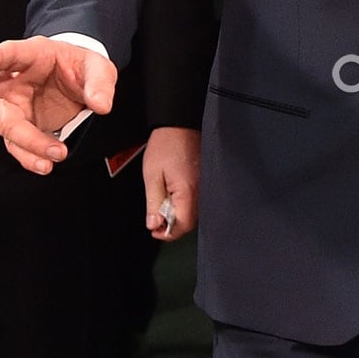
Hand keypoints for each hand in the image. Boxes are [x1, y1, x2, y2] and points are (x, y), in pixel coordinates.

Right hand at [0, 37, 116, 175]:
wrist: (81, 78)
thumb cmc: (83, 66)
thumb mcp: (99, 67)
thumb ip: (100, 83)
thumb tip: (101, 105)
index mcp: (32, 55)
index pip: (9, 53)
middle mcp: (16, 79)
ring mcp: (16, 103)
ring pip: (7, 125)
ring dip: (24, 145)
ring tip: (47, 161)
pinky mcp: (23, 123)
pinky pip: (19, 143)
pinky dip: (29, 156)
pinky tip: (42, 165)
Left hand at [143, 126, 199, 240]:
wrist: (179, 125)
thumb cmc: (166, 145)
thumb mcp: (152, 175)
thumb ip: (153, 203)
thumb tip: (154, 224)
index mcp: (188, 191)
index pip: (183, 225)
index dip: (168, 232)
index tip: (155, 230)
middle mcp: (201, 191)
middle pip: (191, 222)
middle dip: (173, 225)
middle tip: (156, 219)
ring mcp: (206, 186)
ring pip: (195, 213)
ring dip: (179, 215)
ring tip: (163, 205)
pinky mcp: (206, 180)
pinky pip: (198, 201)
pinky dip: (185, 204)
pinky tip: (174, 196)